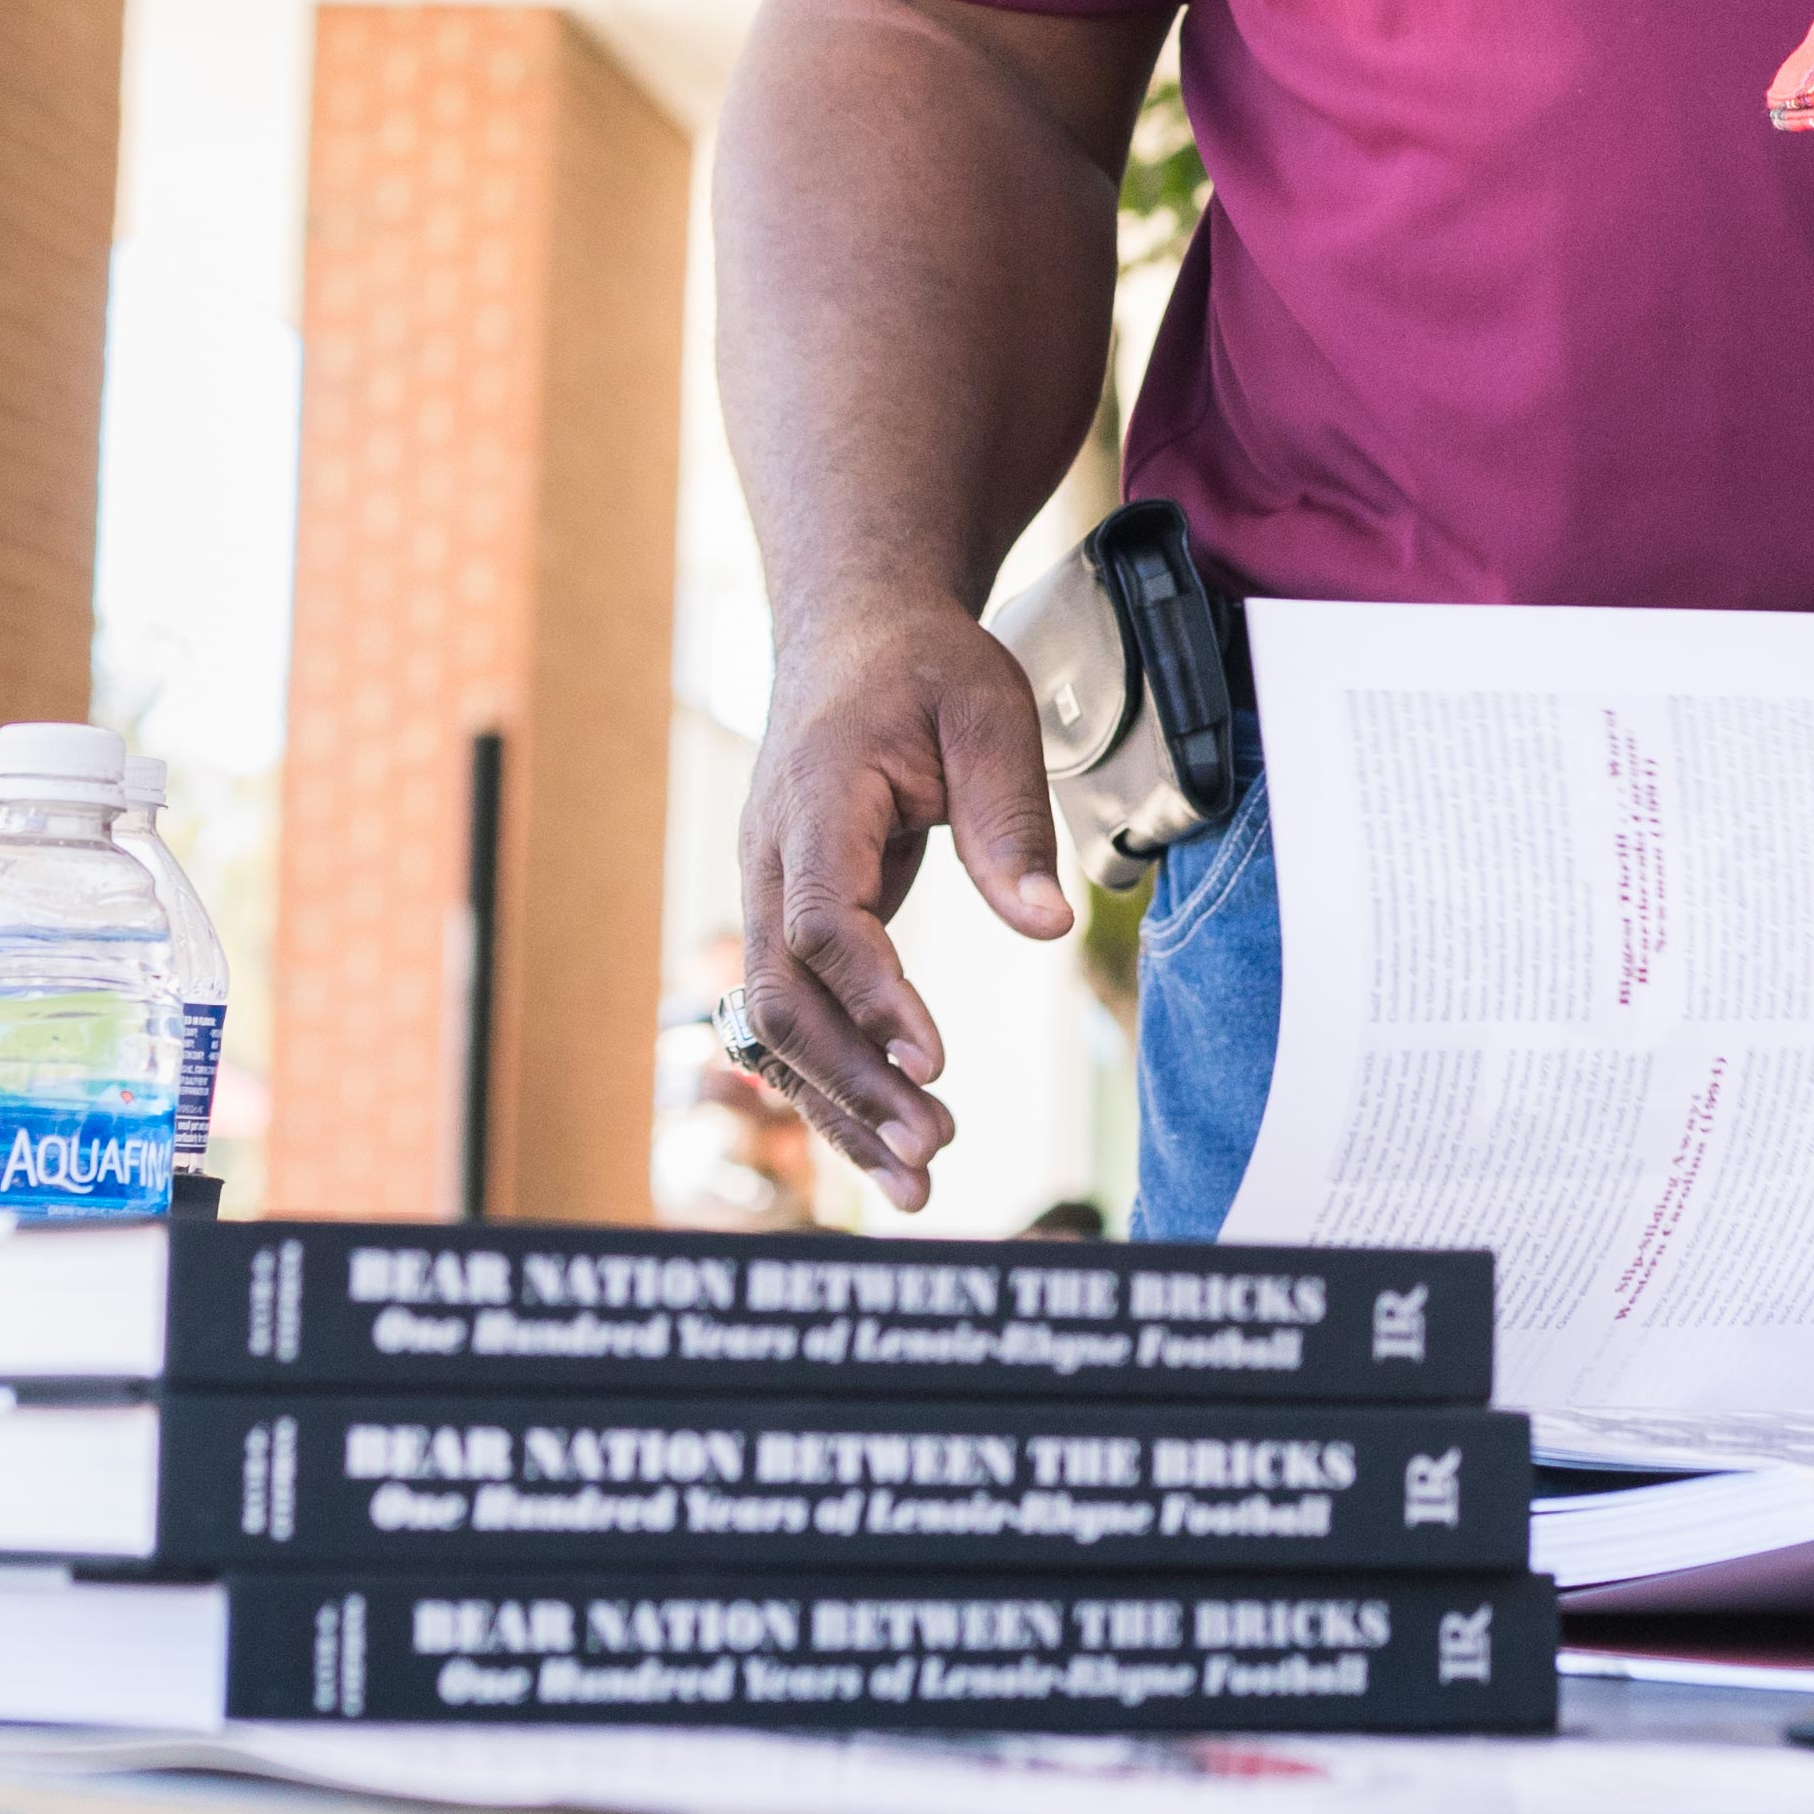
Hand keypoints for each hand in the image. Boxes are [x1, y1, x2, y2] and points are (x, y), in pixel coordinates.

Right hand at [730, 593, 1070, 1209]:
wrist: (853, 633)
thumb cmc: (925, 668)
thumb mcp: (989, 713)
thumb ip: (1011, 818)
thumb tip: (1046, 926)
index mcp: (817, 799)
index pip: (825, 919)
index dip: (874, 994)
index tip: (934, 1057)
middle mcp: (770, 856)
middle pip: (787, 993)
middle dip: (855, 1079)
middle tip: (936, 1145)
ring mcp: (767, 891)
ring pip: (779, 1023)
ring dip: (842, 1104)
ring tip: (919, 1180)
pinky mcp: (787, 919)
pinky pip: (796, 1017)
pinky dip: (834, 1085)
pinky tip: (884, 1149)